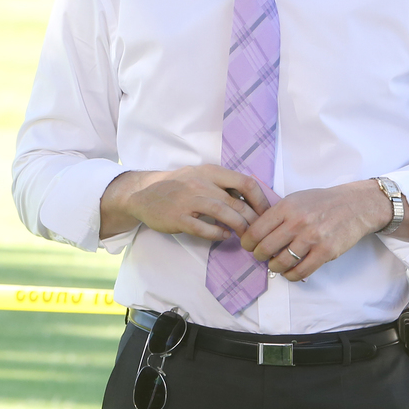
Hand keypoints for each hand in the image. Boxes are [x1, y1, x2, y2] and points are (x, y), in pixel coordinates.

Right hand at [103, 165, 272, 240]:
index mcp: (210, 172)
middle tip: (258, 231)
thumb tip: (252, 199)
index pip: (246, 182)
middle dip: (253, 220)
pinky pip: (204, 228)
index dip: (261, 200)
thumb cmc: (177, 186)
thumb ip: (223, 184)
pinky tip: (224, 237)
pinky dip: (218, 234)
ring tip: (245, 236)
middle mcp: (201, 183)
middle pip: (238, 202)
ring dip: (239, 227)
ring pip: (224, 213)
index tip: (266, 213)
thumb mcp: (200, 176)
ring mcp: (188, 200)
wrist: (142, 193)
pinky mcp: (178, 218)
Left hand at [239, 181, 390, 281]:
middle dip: (259, 256)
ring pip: (282, 262)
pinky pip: (302, 271)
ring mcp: (312, 238)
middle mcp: (298, 222)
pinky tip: (290, 272)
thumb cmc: (323, 203)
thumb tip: (255, 232)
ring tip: (276, 265)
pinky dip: (292, 275)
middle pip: (266, 248)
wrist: (355, 205)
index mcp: (287, 207)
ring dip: (275, 267)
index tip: (249, 246)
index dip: (248, 242)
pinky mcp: (326, 252)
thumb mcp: (296, 199)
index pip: (256, 230)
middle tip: (261, 256)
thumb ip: (277, 214)